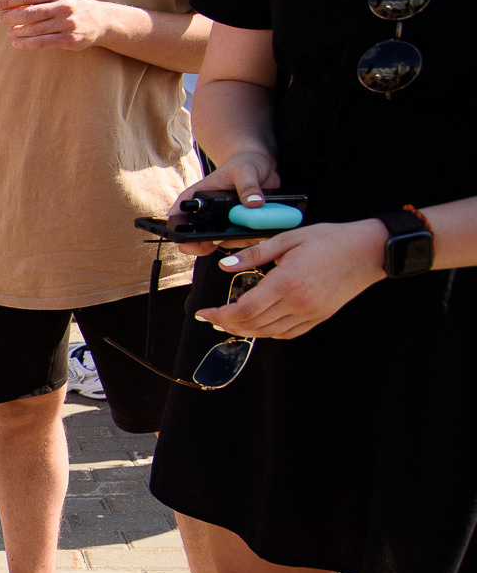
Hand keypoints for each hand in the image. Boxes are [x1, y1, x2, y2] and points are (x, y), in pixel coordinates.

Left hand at [0, 0, 128, 49]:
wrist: (102, 21)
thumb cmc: (74, 6)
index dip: (10, 1)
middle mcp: (65, 6)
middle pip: (30, 13)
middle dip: (11, 17)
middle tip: (0, 20)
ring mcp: (67, 23)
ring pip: (34, 29)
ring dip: (17, 31)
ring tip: (9, 32)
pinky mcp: (69, 39)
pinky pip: (42, 42)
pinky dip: (26, 43)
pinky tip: (17, 43)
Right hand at [169, 150, 281, 256]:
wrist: (260, 166)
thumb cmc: (244, 163)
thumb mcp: (245, 171)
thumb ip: (248, 187)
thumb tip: (254, 203)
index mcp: (194, 199)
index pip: (176, 220)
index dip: (179, 233)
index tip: (195, 236)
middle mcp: (203, 215)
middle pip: (194, 241)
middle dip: (210, 244)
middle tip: (226, 237)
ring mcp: (219, 224)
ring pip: (220, 244)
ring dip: (236, 241)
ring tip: (252, 228)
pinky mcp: (235, 229)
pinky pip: (238, 242)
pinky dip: (249, 240)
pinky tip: (259, 229)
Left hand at [195, 220, 387, 339]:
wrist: (370, 251)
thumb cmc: (329, 240)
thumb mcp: (289, 238)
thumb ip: (254, 254)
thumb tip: (224, 266)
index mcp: (286, 282)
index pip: (243, 310)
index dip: (219, 315)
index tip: (203, 313)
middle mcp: (297, 303)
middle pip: (252, 325)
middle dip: (226, 323)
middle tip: (211, 317)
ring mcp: (310, 313)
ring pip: (267, 332)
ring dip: (244, 330)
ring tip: (228, 321)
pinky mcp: (319, 318)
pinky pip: (286, 333)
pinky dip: (267, 332)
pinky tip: (258, 323)